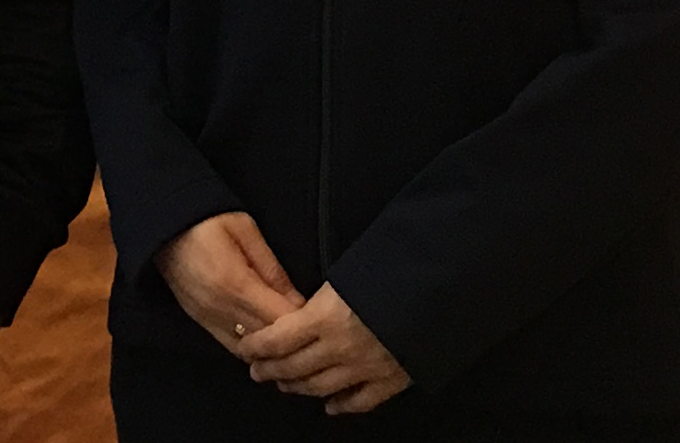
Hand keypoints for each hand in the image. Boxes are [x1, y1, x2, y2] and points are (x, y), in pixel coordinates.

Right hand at [155, 212, 305, 354]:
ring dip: (269, 347)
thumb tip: (297, 303)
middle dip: (290, 340)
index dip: (303, 324)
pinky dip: (250, 346)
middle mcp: (219, 307)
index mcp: (234, 283)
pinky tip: (263, 339)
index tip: (318, 319)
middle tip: (309, 332)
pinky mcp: (197, 319)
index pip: (279, 320)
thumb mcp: (246, 231)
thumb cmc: (206, 219)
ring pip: (248, 350)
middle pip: (266, 340)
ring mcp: (205, 317)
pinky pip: (230, 346)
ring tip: (288, 338)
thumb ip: (273, 270)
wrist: (162, 223)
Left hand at [241, 284, 410, 414]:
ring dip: (299, 388)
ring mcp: (366, 368)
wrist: (434, 288)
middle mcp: (341, 348)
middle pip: (295, 367)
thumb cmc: (386, 273)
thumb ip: (316, 304)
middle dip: (271, 371)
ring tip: (285, 385)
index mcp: (324, 318)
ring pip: (322, 387)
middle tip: (258, 371)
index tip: (245, 349)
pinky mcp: (391, 380)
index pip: (277, 341)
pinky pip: (361, 401)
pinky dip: (343, 405)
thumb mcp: (341, 278)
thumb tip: (294, 317)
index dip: (257, 348)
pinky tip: (330, 406)